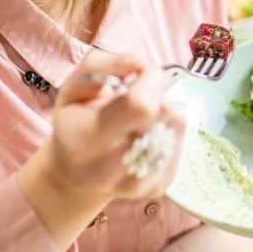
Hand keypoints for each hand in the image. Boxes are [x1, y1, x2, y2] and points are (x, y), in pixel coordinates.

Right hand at [48, 51, 185, 199]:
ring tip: (137, 119)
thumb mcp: (72, 87)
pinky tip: (146, 134)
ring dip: (163, 111)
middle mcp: (112, 168)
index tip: (139, 73)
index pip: (140, 105)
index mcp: (86, 140)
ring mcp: (139, 183)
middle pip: (163, 112)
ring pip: (177, 124)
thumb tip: (141, 63)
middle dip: (155, 93)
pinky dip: (167, 129)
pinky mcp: (159, 187)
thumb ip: (102, 65)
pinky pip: (180, 140)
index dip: (150, 79)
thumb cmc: (74, 125)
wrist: (75, 178)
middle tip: (135, 97)